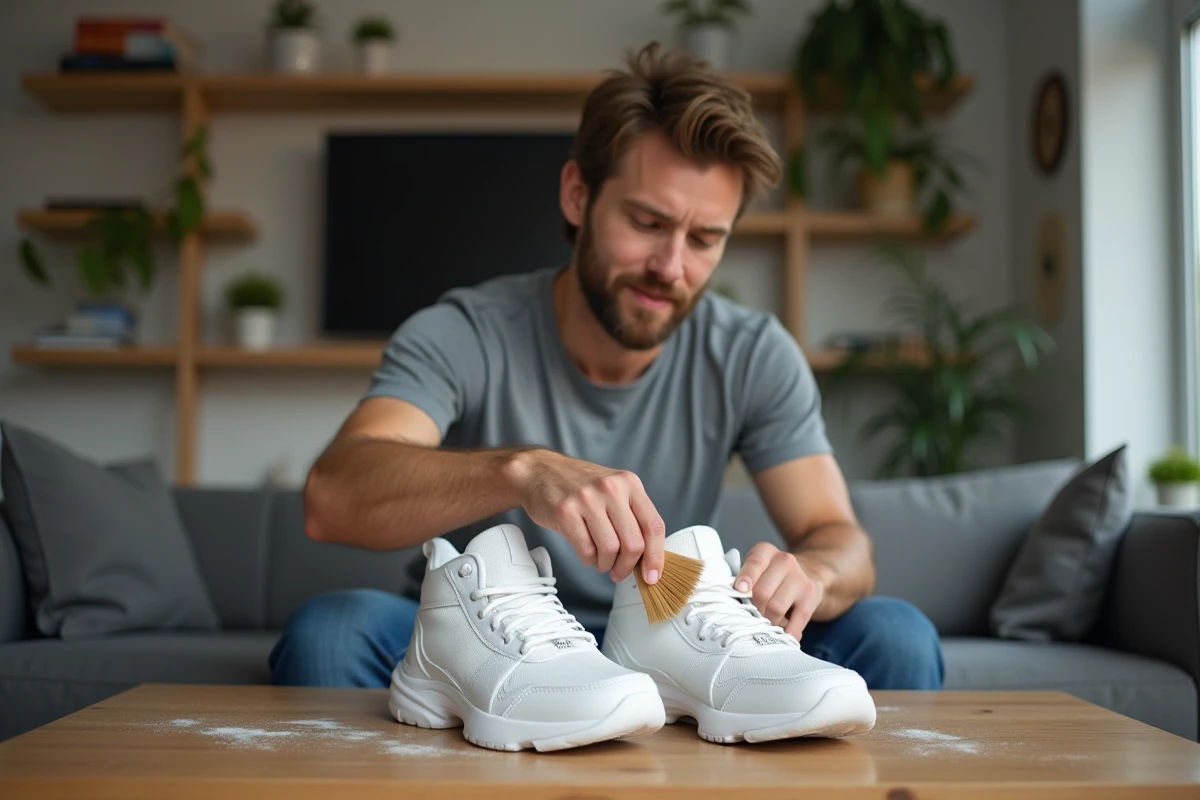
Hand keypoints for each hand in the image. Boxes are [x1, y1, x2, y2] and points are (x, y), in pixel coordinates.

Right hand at [504, 449, 665, 583]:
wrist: (540, 471)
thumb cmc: (579, 485)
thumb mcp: (614, 488)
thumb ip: (632, 515)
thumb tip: (649, 556)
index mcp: (629, 483)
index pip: (653, 525)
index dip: (656, 556)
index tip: (652, 575)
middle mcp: (611, 488)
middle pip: (633, 543)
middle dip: (628, 567)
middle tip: (619, 572)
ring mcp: (587, 499)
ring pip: (610, 549)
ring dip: (606, 564)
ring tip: (601, 561)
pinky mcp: (565, 512)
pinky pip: (586, 550)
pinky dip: (589, 560)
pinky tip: (587, 554)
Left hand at [734, 542, 824, 639]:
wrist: (808, 571)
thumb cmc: (771, 575)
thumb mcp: (757, 568)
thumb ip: (743, 580)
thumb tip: (731, 603)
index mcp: (766, 551)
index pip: (754, 563)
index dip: (746, 578)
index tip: (740, 591)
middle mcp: (784, 561)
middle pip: (762, 592)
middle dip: (753, 610)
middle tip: (749, 618)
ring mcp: (800, 578)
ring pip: (776, 608)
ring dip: (767, 622)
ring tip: (764, 625)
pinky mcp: (811, 596)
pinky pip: (797, 620)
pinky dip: (787, 633)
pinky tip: (782, 637)